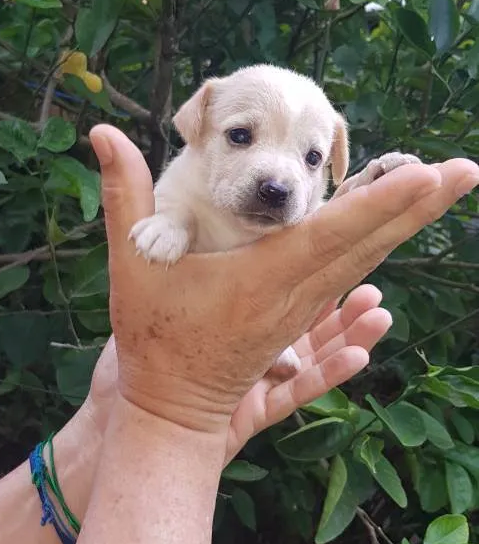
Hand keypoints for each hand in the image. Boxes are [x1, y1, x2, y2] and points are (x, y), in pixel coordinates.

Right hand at [90, 124, 477, 438]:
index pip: (336, 230)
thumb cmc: (149, 336)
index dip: (384, 201)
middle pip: (369, 244)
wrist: (166, 412)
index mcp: (265, 277)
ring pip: (366, 264)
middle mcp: (296, 296)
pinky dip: (383, 270)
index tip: (429, 174)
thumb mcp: (132, 261)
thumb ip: (125, 195)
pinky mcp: (301, 328)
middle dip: (420, 206)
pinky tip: (412, 274)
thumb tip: (100, 132)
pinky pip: (349, 296)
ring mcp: (304, 315)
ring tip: (444, 195)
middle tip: (467, 171)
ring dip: (406, 228)